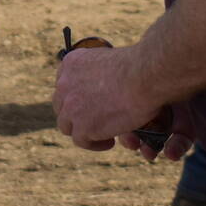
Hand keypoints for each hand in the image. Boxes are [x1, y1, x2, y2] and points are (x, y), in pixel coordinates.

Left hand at [53, 40, 173, 153]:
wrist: (143, 76)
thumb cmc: (137, 67)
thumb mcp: (108, 61)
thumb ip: (98, 74)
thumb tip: (102, 89)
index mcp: (71, 63)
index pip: (64, 85)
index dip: (75, 97)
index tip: (89, 104)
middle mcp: (64, 84)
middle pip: (62, 106)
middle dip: (75, 115)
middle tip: (94, 121)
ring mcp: (70, 106)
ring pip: (67, 126)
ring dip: (82, 131)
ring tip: (103, 135)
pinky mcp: (82, 126)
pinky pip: (81, 141)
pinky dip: (95, 144)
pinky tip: (110, 142)